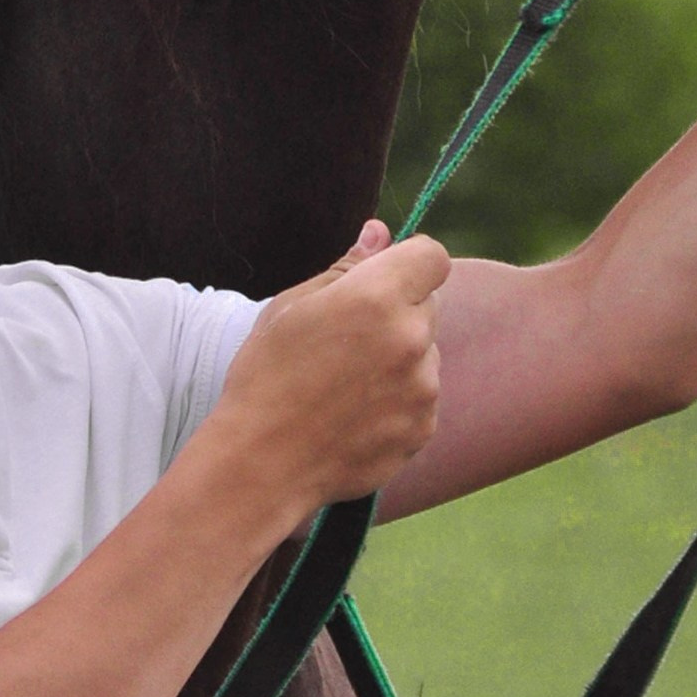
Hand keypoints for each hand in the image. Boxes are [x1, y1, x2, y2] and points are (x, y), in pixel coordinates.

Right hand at [211, 221, 449, 534]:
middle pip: (429, 304)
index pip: (433, 256)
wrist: (262, 463)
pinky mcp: (424, 428)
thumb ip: (346, 267)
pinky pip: (422, 397)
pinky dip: (398, 400)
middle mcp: (411, 339)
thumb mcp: (291, 307)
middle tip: (346, 338)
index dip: (410, 261)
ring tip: (343, 383)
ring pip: (426, 354)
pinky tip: (353, 413)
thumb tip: (378, 233)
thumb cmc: (266, 377)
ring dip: (399, 358)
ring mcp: (423, 388)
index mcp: (377, 298)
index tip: (385, 277)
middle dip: (398, 311)